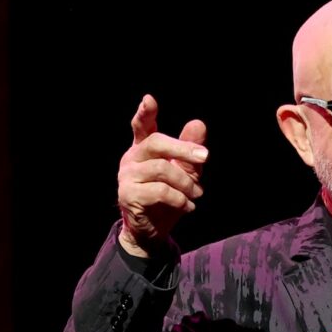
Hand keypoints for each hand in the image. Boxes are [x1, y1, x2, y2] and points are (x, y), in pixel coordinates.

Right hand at [116, 95, 207, 256]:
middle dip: (183, 148)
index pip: (141, 126)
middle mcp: (131, 159)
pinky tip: (187, 206)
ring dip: (185, 182)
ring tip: (197, 193)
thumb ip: (189, 150)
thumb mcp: (184, 172)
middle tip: (205, 157)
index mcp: (142, 149)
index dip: (145, 113)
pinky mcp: (129, 196)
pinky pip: (160, 191)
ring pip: (161, 169)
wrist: (152, 232)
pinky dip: (179, 199)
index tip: (149, 100)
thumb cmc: (167, 198)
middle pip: (155, 143)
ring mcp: (127, 177)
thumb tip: (199, 124)